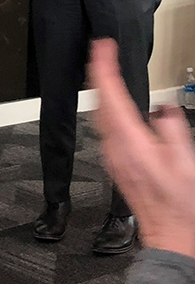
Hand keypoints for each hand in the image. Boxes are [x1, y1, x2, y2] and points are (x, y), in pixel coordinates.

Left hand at [90, 39, 194, 258]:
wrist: (171, 236)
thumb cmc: (180, 204)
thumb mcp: (186, 162)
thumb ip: (172, 129)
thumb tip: (162, 109)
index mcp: (130, 142)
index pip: (109, 95)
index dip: (104, 68)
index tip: (102, 47)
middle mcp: (115, 147)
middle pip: (99, 102)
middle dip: (98, 73)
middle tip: (101, 51)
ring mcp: (113, 156)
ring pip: (100, 114)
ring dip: (102, 90)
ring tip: (105, 71)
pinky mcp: (116, 163)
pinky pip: (105, 128)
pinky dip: (107, 108)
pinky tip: (113, 105)